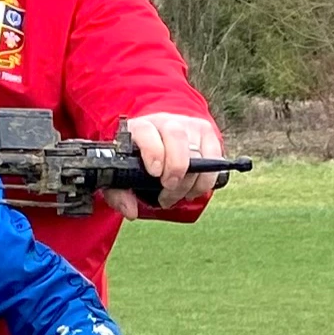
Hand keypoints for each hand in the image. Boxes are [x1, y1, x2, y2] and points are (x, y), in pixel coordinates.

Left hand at [109, 113, 229, 213]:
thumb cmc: (139, 160)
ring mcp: (189, 126)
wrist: (160, 140)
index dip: (153, 151)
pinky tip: (194, 188)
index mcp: (140, 128)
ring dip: (191, 182)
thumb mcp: (122, 175)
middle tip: (169, 187)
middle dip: (176, 167)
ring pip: (198, 152)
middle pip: (177, 137)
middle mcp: (165, 122)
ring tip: (178, 194)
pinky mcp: (206, 134)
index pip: (146, 131)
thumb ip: (118, 194)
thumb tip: (131, 211)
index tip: (155, 172)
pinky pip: (215, 159)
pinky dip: (206, 180)